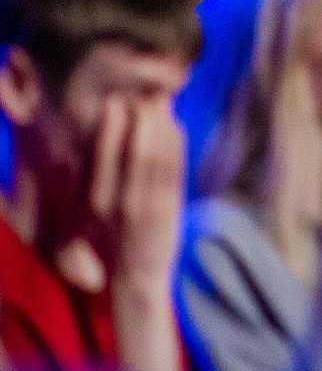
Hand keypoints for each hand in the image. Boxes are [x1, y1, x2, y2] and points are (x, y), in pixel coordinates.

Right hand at [89, 91, 184, 294]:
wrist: (135, 278)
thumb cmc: (112, 237)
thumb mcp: (94, 207)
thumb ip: (98, 176)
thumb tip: (102, 135)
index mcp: (95, 198)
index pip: (103, 151)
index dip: (112, 121)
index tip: (116, 98)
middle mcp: (118, 200)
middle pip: (134, 146)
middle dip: (142, 115)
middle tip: (146, 92)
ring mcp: (146, 205)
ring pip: (158, 154)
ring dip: (163, 123)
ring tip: (162, 101)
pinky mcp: (169, 210)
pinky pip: (176, 169)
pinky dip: (178, 144)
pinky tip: (177, 126)